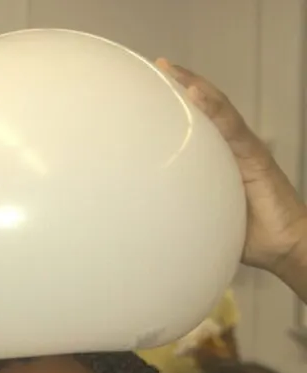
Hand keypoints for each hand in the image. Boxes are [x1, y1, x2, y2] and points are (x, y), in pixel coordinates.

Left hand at [157, 60, 306, 273]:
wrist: (282, 246)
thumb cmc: (246, 235)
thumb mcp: (205, 222)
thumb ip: (183, 214)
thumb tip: (148, 225)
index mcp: (220, 162)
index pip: (198, 126)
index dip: (177, 107)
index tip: (151, 90)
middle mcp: (233, 150)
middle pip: (206, 109)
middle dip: (183, 86)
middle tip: (158, 67)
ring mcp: (245, 150)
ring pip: (218, 110)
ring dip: (195, 88)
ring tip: (172, 71)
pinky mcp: (256, 157)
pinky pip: (231, 129)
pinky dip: (213, 110)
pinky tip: (195, 94)